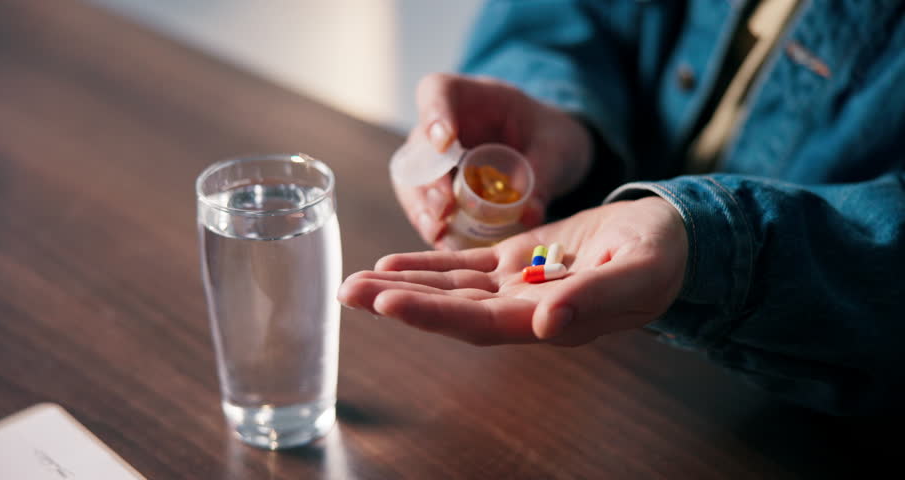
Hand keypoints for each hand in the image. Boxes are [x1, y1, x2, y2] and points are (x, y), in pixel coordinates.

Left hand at [339, 197, 687, 345]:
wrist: (669, 237)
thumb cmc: (661, 257)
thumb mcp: (638, 273)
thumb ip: (595, 298)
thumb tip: (546, 323)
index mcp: (548, 320)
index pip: (479, 323)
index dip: (432, 315)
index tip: (387, 303)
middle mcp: (523, 310)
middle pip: (451, 309)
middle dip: (399, 303)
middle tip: (349, 293)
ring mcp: (516, 285)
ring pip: (450, 287)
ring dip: (403, 285)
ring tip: (357, 281)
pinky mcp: (517, 259)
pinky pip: (465, 265)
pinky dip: (428, 264)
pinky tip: (392, 264)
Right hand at [396, 73, 593, 247]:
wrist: (546, 151)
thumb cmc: (548, 134)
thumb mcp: (555, 145)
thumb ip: (544, 173)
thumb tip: (530, 213)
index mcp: (466, 95)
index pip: (437, 93)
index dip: (434, 117)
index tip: (445, 143)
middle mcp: (439, 125)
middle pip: (419, 148)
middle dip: (428, 180)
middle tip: (444, 207)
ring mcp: (433, 161)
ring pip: (413, 182)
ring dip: (422, 209)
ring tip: (438, 233)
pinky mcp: (437, 191)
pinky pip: (425, 208)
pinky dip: (433, 226)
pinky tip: (446, 245)